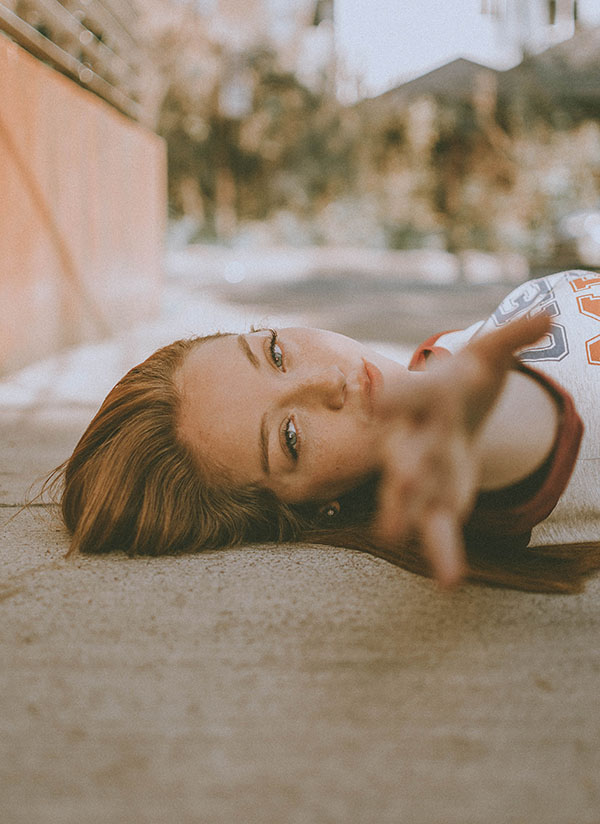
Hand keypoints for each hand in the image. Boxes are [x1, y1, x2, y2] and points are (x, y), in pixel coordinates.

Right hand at [373, 312, 550, 588]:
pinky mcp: (436, 500)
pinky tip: (449, 581)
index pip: (410, 396)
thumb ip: (513, 336)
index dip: (398, 398)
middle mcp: (414, 435)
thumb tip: (550, 317)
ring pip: (409, 496)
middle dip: (401, 464)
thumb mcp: (490, 356)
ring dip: (403, 514)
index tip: (382, 402)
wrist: (449, 415)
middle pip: (405, 450)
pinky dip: (442, 553)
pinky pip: (436, 528)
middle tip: (398, 477)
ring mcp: (421, 472)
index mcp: (426, 397)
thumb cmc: (467, 380)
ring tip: (395, 537)